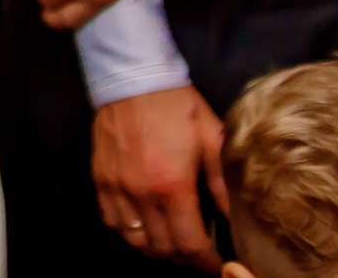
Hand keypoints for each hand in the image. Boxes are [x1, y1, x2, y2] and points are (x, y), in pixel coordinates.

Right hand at [94, 86, 226, 268]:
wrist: (133, 77)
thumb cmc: (177, 106)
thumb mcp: (212, 140)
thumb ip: (223, 184)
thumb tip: (237, 220)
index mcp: (173, 185)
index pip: (189, 243)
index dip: (206, 261)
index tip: (218, 263)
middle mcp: (141, 193)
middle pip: (162, 248)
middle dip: (184, 258)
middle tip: (198, 252)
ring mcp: (116, 187)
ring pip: (134, 239)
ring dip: (156, 249)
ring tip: (172, 243)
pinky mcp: (100, 178)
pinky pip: (110, 220)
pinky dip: (128, 231)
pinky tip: (143, 225)